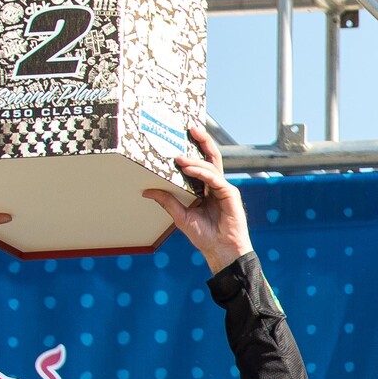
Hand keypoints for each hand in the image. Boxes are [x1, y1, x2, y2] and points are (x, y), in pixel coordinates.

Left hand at [143, 121, 252, 274]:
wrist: (221, 250)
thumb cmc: (204, 236)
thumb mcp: (180, 217)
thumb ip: (167, 201)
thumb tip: (147, 190)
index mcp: (206, 189)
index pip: (201, 164)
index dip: (194, 149)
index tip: (182, 136)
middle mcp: (216, 186)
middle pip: (211, 157)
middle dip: (202, 141)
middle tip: (190, 128)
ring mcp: (224, 189)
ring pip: (211, 166)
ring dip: (195, 160)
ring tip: (179, 158)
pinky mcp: (230, 195)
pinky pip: (215, 179)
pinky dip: (202, 173)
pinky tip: (189, 169)